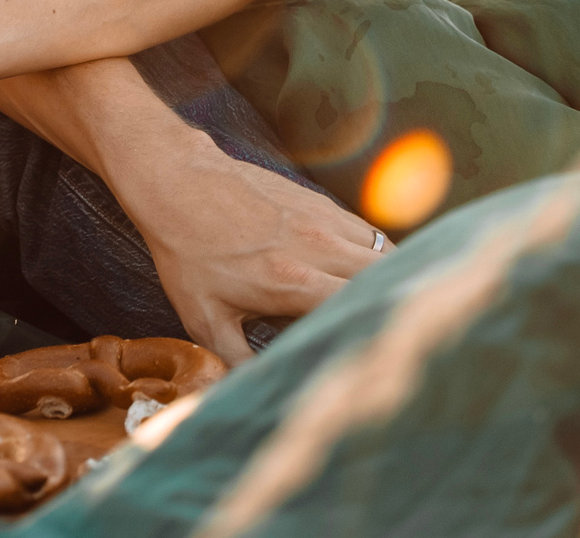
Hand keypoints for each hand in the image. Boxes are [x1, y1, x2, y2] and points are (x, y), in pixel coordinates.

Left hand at [113, 131, 387, 364]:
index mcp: (293, 283)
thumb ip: (236, 361)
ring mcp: (323, 220)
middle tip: (400, 336)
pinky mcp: (320, 202)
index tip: (385, 358)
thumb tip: (254, 396)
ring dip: (391, 280)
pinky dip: (376, 254)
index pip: (359, 312)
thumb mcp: (204, 317)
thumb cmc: (188, 254)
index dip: (377, 336)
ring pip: (384, 252)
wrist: (179, 183)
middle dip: (395, 308)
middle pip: (385, 280)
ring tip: (390, 307)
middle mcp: (318, 248)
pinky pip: (367, 232)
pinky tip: (366, 274)